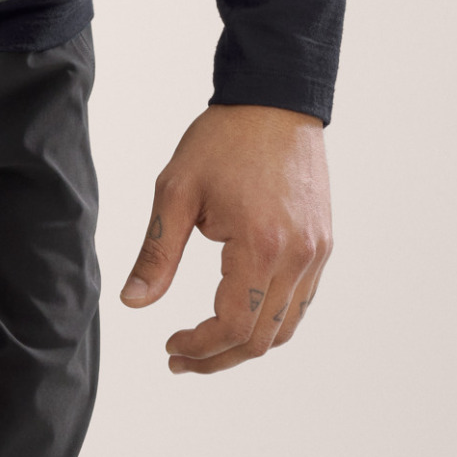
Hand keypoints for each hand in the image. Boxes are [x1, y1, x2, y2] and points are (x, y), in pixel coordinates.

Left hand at [119, 104, 331, 374]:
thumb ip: (156, 253)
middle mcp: (298, 258)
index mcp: (260, 246)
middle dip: (219, 357)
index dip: (200, 348)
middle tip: (181, 356)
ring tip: (207, 342)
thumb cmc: (223, 139)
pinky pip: (300, 302)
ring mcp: (316, 253)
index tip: (170, 347)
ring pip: (285, 327)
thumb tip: (133, 303)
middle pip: (262, 339)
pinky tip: (240, 312)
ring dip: (246, 344)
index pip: (234, 326)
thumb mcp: (176, 190)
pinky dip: (270, 319)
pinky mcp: (323, 244)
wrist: (273, 99)